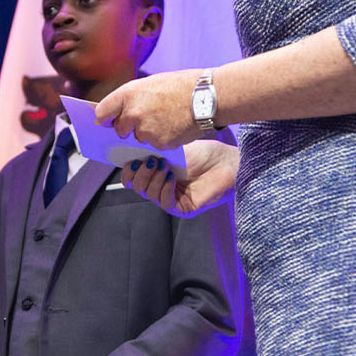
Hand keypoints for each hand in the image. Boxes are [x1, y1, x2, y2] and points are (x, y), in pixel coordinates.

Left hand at [94, 69, 202, 149]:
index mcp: (128, 94)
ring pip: (138, 138)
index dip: (106, 118)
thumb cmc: (180, 86)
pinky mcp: (159, 143)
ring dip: (147, 134)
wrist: (206, 97)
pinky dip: (162, 139)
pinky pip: (154, 145)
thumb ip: (131, 98)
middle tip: (145, 120)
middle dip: (128, 128)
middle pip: (119, 130)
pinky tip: (173, 127)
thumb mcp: (149, 84)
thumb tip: (118, 111)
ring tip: (165, 119)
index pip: (102, 113)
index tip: (110, 120)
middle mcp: (133, 113)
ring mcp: (146, 130)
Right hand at [122, 139, 238, 216]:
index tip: (130, 159)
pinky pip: (164, 202)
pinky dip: (164, 188)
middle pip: (136, 187)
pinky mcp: (182, 208)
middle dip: (139, 173)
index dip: (127, 170)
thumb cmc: (205, 154)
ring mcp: (171, 197)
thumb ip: (152, 151)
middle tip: (150, 160)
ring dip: (153, 178)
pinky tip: (172, 177)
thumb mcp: (173, 148)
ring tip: (165, 165)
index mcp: (156, 172)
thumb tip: (131, 148)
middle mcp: (160, 186)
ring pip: (148, 194)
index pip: (132, 177)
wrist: (228, 163)